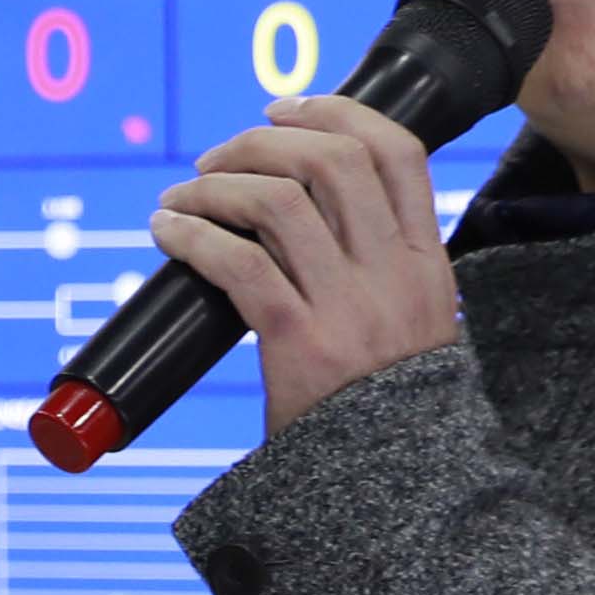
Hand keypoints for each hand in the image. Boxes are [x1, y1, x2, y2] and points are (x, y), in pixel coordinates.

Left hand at [152, 94, 456, 432]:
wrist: (395, 486)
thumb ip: (378, 263)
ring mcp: (349, 306)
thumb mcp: (413, 320)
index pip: (398, 149)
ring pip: (277, 202)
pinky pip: (237, 264)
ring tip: (182, 199)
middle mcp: (393, 272)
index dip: (336, 110)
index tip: (284, 108)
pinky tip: (168, 234)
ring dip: (214, 186)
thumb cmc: (385, 404)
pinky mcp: (299, 343)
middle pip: (331, 159)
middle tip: (215, 159)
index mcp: (426, 259)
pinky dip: (192, 235)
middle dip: (260, 141)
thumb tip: (301, 206)